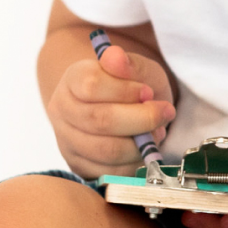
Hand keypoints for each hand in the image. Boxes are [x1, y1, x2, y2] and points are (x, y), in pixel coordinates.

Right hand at [46, 41, 174, 179]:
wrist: (123, 108)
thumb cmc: (132, 86)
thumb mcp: (137, 69)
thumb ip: (128, 64)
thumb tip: (115, 57)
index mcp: (72, 80)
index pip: (91, 86)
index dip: (126, 91)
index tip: (149, 92)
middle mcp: (62, 110)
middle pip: (99, 120)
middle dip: (141, 119)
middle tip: (165, 113)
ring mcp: (67, 140)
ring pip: (105, 150)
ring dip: (140, 144)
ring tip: (156, 133)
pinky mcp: (79, 165)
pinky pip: (110, 171)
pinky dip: (134, 162)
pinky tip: (143, 149)